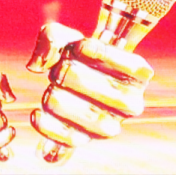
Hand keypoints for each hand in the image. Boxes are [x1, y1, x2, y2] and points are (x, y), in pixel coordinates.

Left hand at [26, 22, 153, 163]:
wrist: (84, 85)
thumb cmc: (81, 57)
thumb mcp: (71, 37)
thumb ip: (53, 37)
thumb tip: (37, 65)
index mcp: (138, 72)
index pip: (105, 54)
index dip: (83, 49)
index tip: (78, 48)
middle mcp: (131, 102)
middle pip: (76, 78)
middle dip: (62, 70)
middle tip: (62, 70)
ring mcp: (111, 125)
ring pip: (65, 106)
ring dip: (52, 94)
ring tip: (55, 89)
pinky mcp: (87, 139)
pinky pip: (64, 136)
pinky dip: (45, 124)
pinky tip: (37, 113)